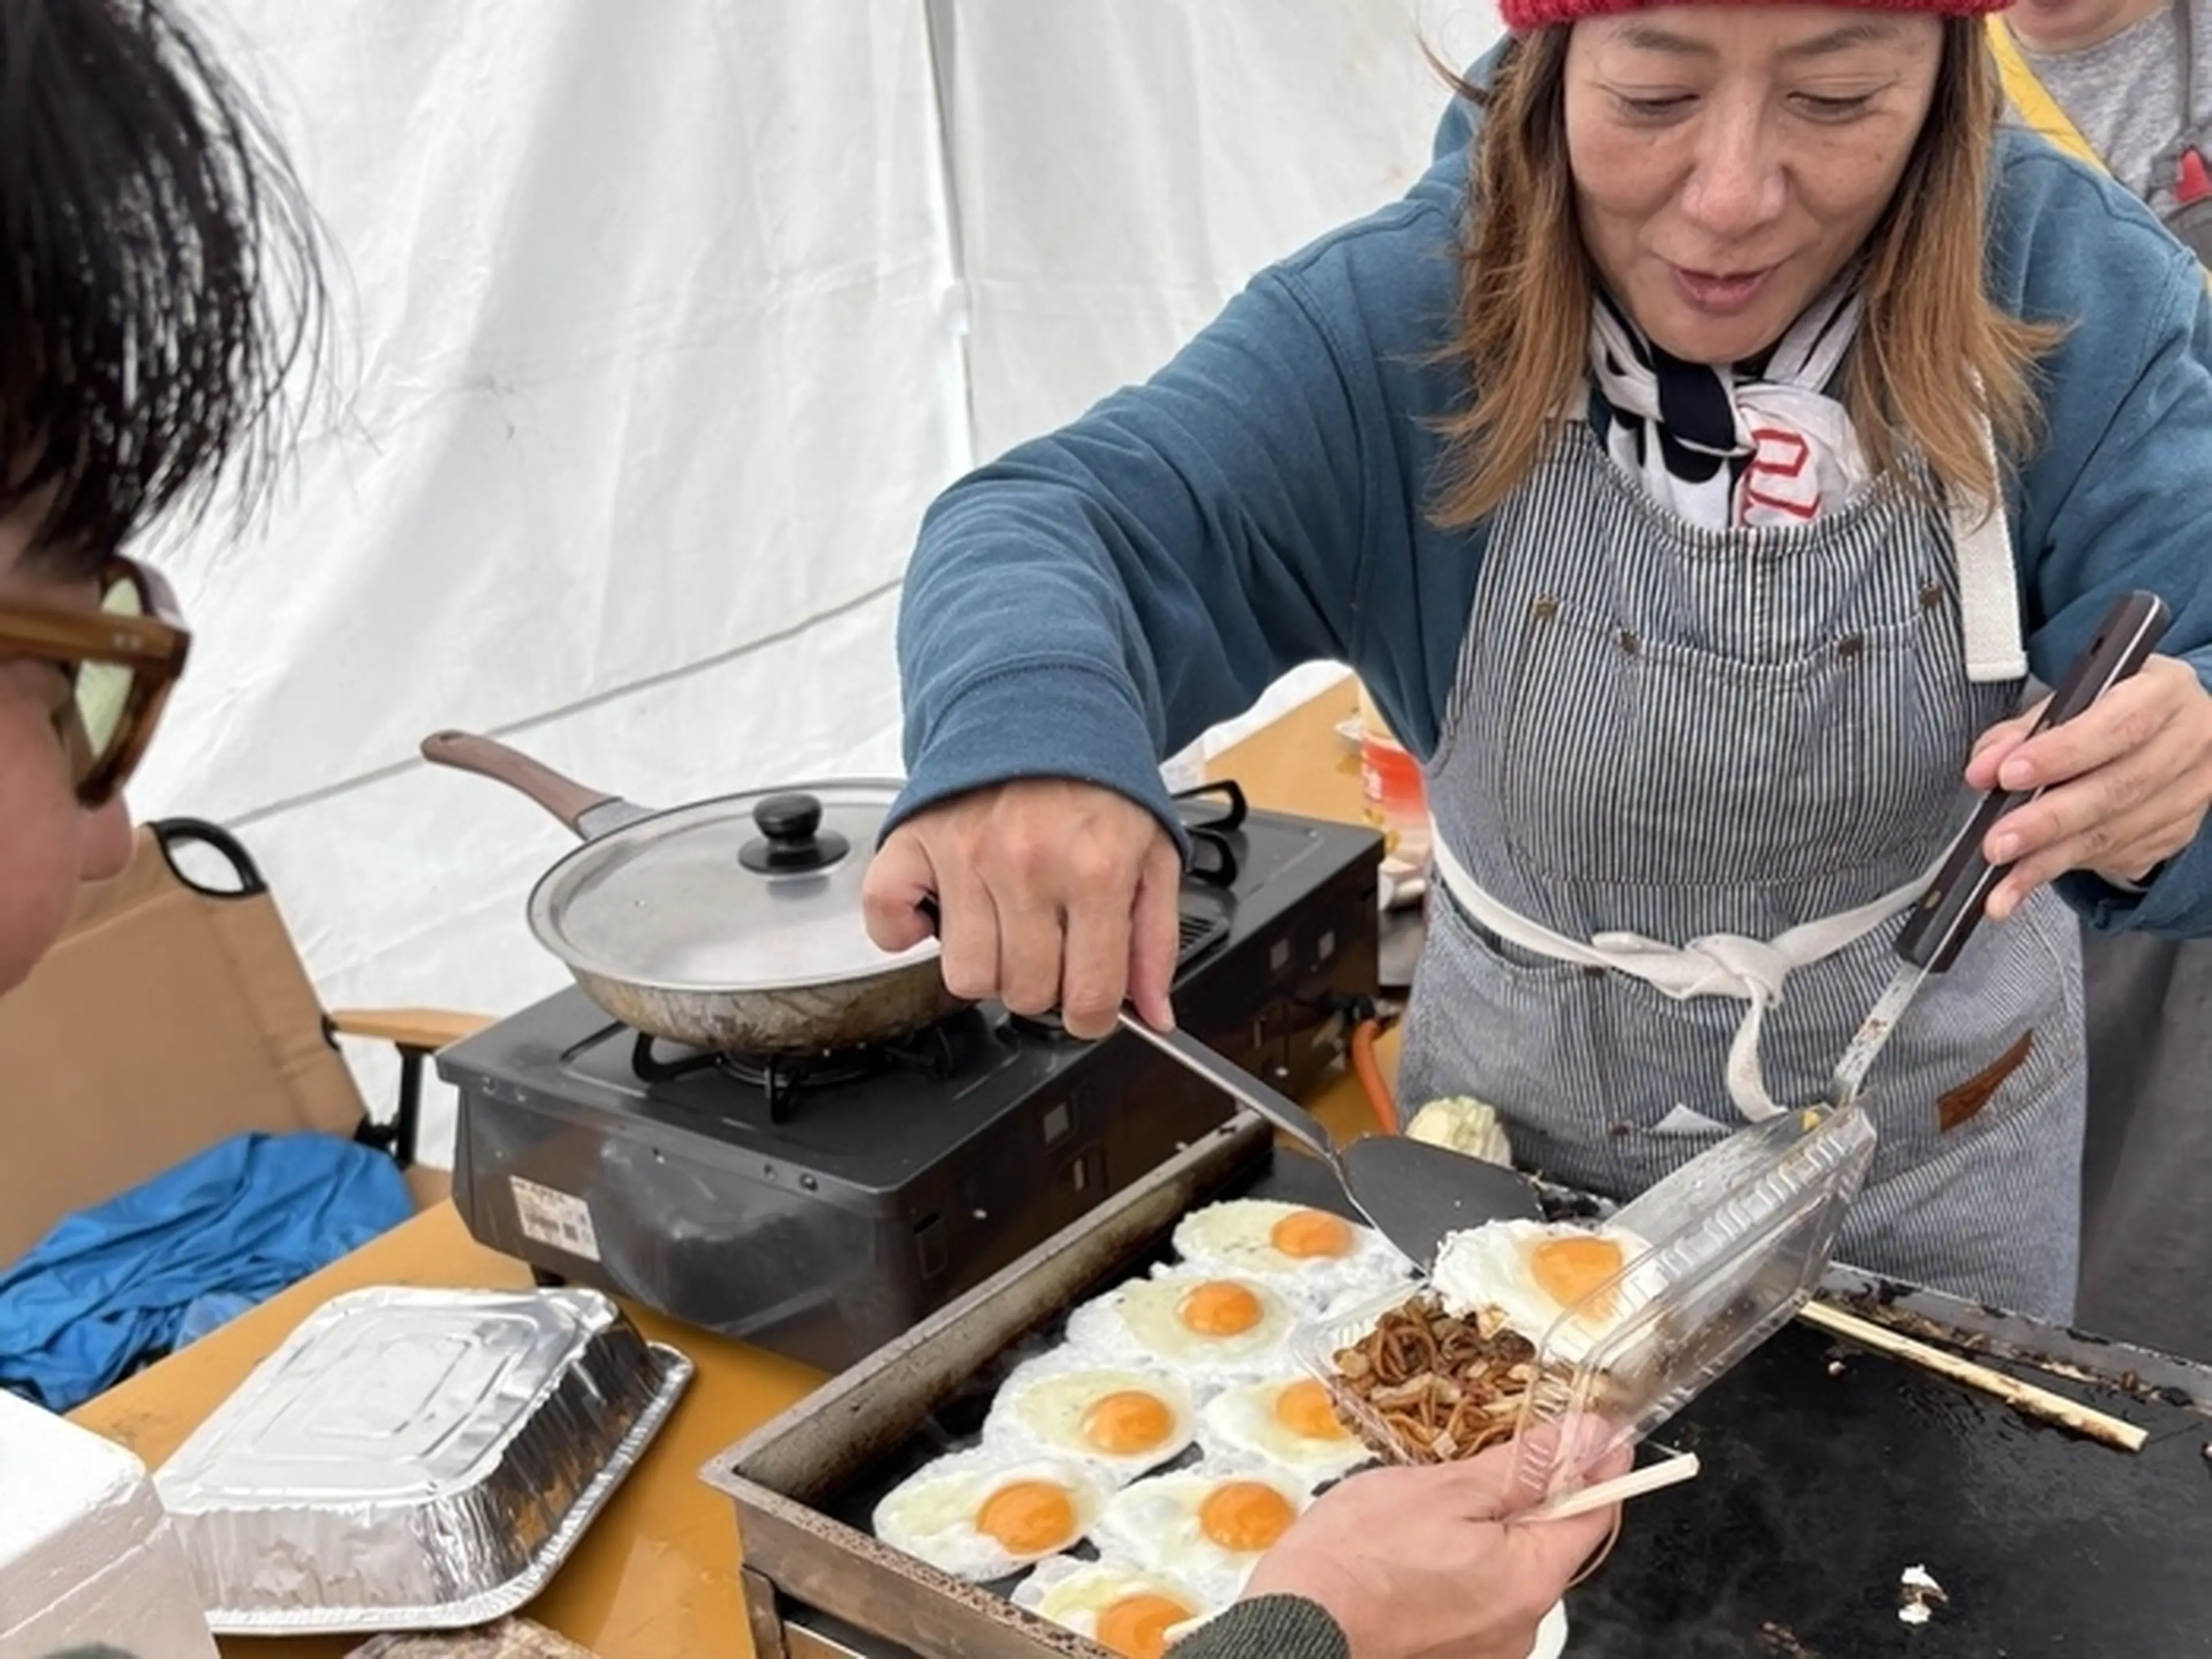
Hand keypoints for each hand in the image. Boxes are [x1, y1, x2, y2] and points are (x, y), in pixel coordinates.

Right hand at [861, 779, 1180, 1038]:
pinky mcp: (915, 840)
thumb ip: (1156, 941)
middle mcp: (1028, 864)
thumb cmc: (1099, 785)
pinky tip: (941, 912)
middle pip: (1025, 993)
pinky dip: (904, 931)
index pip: (1089, 996)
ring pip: (965, 976)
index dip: (1092, 1015)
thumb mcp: (1154, 856)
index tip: (1088, 1003)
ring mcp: (964, 854)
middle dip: (1044, 984)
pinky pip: (888, 920)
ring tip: (1003, 924)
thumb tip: (1154, 1015)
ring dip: (987, 964)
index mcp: (1096, 870)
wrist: (1044, 705)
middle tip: (1050, 945)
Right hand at [1236, 1442, 1628, 1658]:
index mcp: (1531, 1579)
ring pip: (1508, 1569)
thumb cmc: (1358, 1557)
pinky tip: (1413, 1549)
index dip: (1598, 1465)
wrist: (1296, 1627)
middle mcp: (1523, 1624)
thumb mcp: (1444, 1488)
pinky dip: (1459, 1566)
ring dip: (1485, 1532)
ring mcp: (1490, 1646)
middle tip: (1477, 1460)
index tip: (1592, 1430)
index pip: (1596, 1513)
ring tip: (1426, 1510)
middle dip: (1525, 1497)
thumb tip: (1590, 1436)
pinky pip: (1477, 1597)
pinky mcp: (1456, 1653)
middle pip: (1549, 1543)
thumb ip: (1526, 1464)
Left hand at [1965, 655, 2211, 919]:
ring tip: (2002, 881)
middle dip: (2047, 821)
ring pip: (2114, 833)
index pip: (2116, 725)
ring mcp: (2189, 792)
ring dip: (2048, 860)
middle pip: (2117, 789)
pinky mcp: (2177, 832)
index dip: (2061, 753)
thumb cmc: (2108, 712)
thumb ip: (2021, 733)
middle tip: (1997, 844)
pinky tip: (2027, 878)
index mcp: (2163, 692)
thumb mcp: (2067, 703)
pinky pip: (2117, 856)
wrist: (2166, 735)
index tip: (2008, 775)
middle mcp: (2187, 742)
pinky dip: (2064, 867)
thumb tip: (1983, 770)